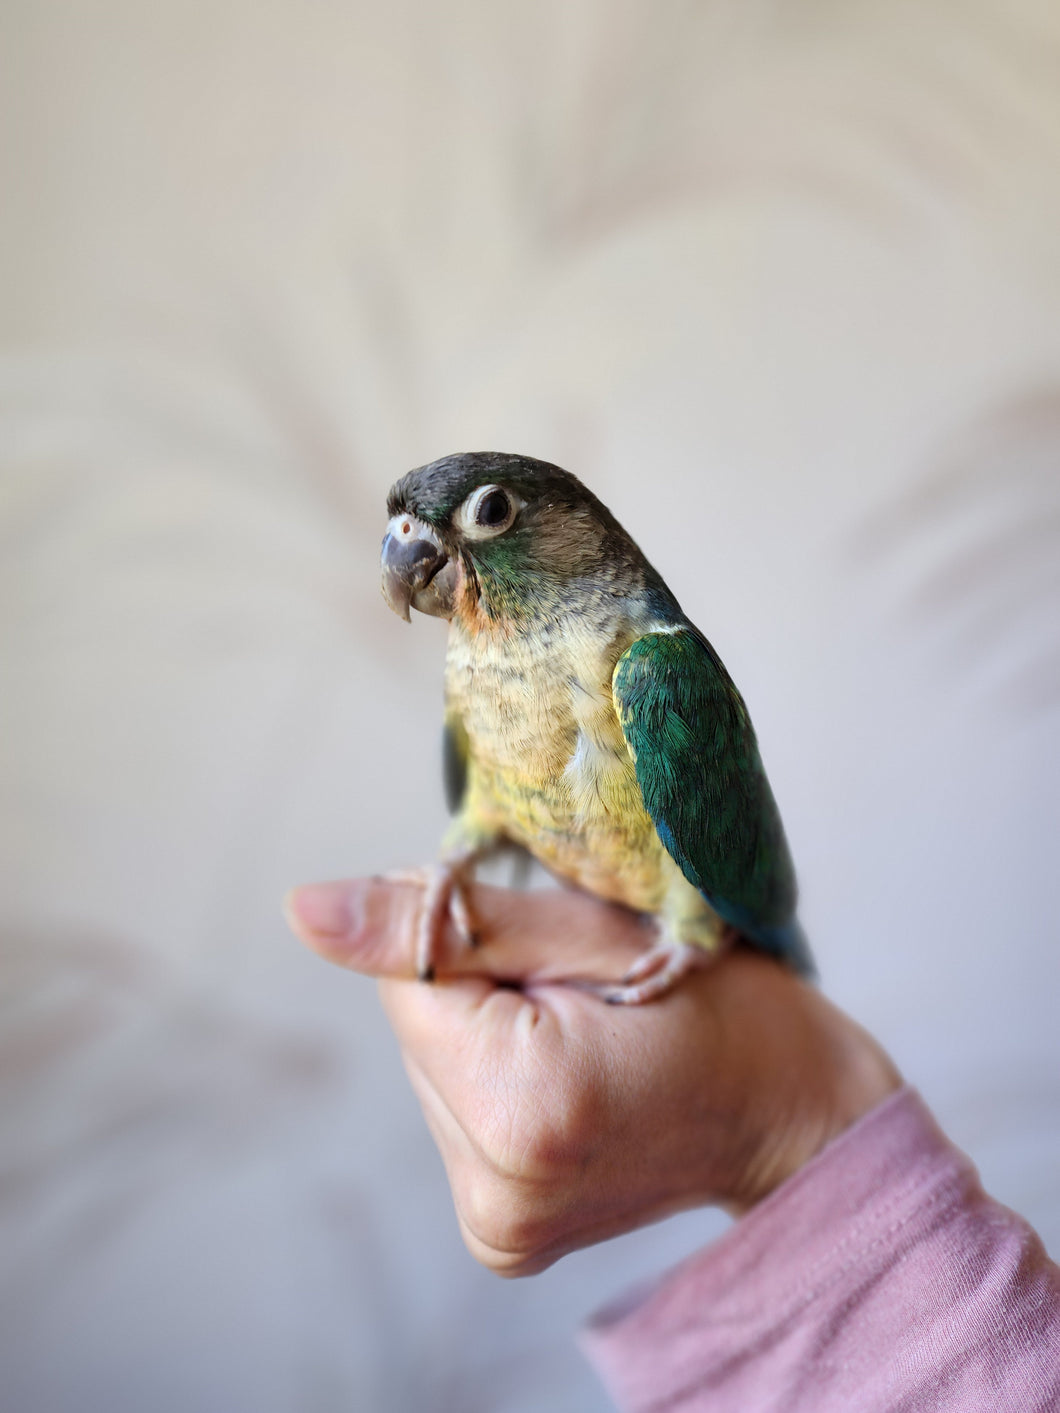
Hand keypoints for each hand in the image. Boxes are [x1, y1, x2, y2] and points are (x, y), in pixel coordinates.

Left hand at [285, 877, 900, 1275]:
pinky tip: (572, 1079)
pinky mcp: (501, 1238)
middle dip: (484, 988)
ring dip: (491, 1032)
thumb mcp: (590, 932)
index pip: (411, 975)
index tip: (556, 950)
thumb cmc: (718, 1003)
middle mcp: (495, 1193)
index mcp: (522, 1111)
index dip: (476, 938)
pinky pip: (456, 1113)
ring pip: (433, 1065)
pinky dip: (500, 1078)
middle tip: (583, 994)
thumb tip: (301, 909)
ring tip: (586, 1035)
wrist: (792, 1112)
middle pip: (417, 1026)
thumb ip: (444, 922)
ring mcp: (497, 1228)